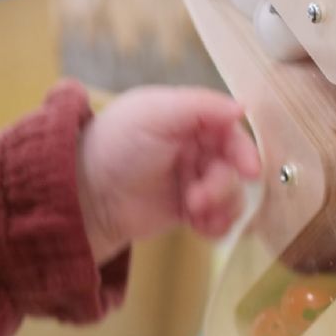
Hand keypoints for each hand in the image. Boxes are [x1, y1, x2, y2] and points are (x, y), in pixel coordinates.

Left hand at [77, 87, 261, 259]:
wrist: (86, 196)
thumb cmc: (115, 146)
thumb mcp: (155, 113)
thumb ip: (200, 106)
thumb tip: (243, 107)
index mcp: (187, 118)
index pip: (230, 130)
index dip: (243, 149)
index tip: (249, 170)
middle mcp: (193, 147)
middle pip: (233, 166)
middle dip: (222, 184)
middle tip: (199, 198)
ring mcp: (192, 179)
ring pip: (230, 194)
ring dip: (220, 206)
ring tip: (193, 213)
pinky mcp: (187, 211)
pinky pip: (218, 219)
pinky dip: (216, 225)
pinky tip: (201, 228)